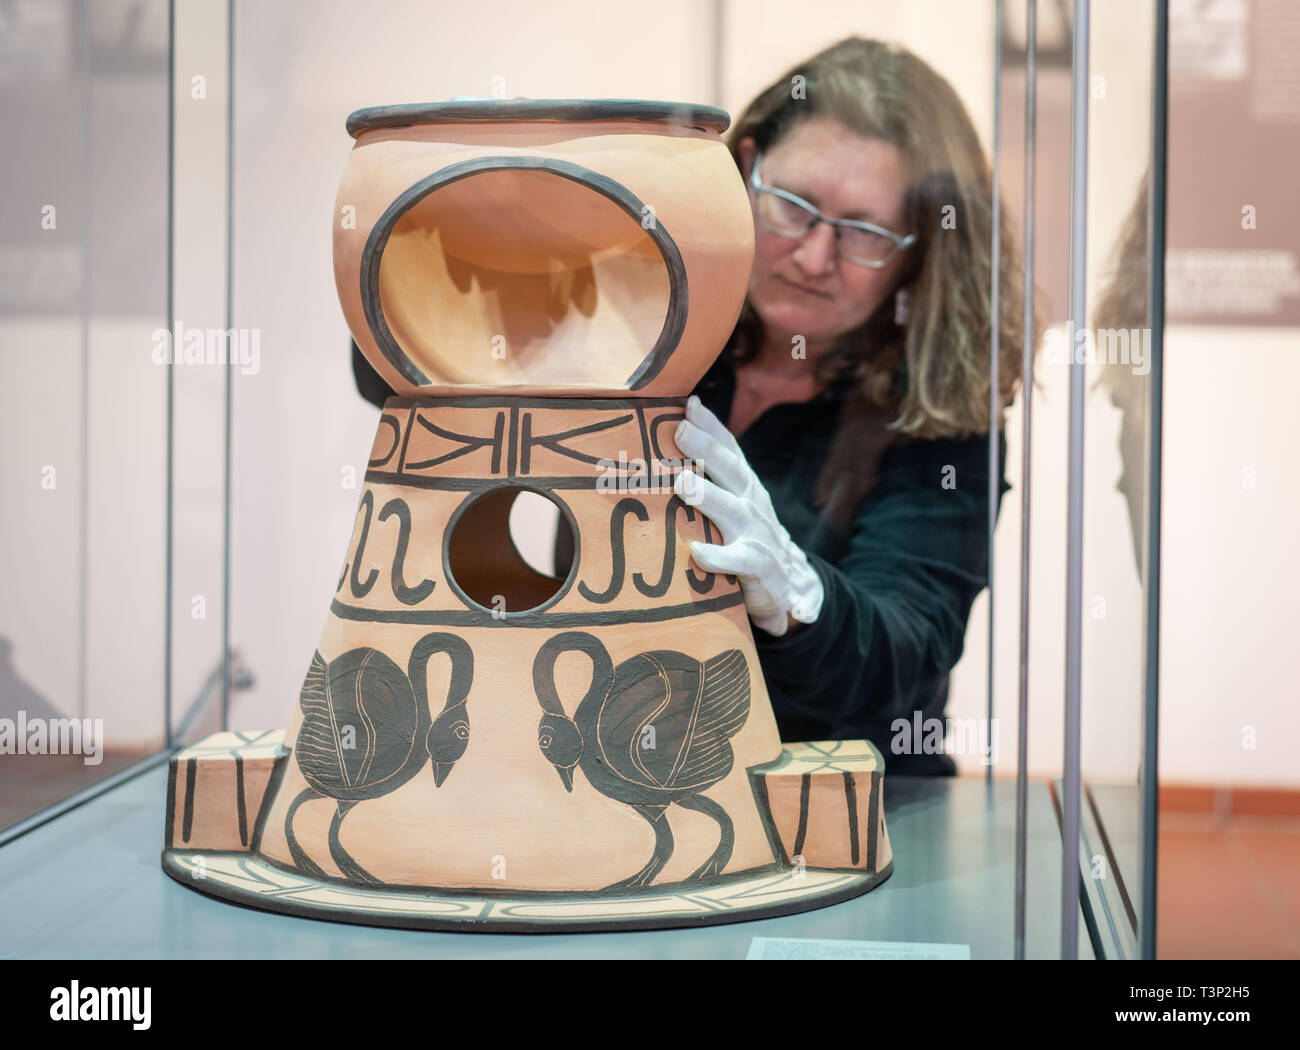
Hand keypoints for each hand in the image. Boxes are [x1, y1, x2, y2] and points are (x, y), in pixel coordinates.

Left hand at [673, 396, 823, 636]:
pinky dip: (720, 557)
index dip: (712, 426)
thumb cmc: (750, 541)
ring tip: (682, 484)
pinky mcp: (760, 569)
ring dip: (709, 496)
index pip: (729, 451)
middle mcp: (752, 505)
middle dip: (706, 449)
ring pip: (734, 511)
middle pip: (731, 471)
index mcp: (745, 488)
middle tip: (681, 431)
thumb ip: (710, 482)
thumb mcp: (735, 507)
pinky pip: (741, 561)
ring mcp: (758, 535)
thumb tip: (678, 440)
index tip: (689, 404)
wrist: (794, 587)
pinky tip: (697, 552)